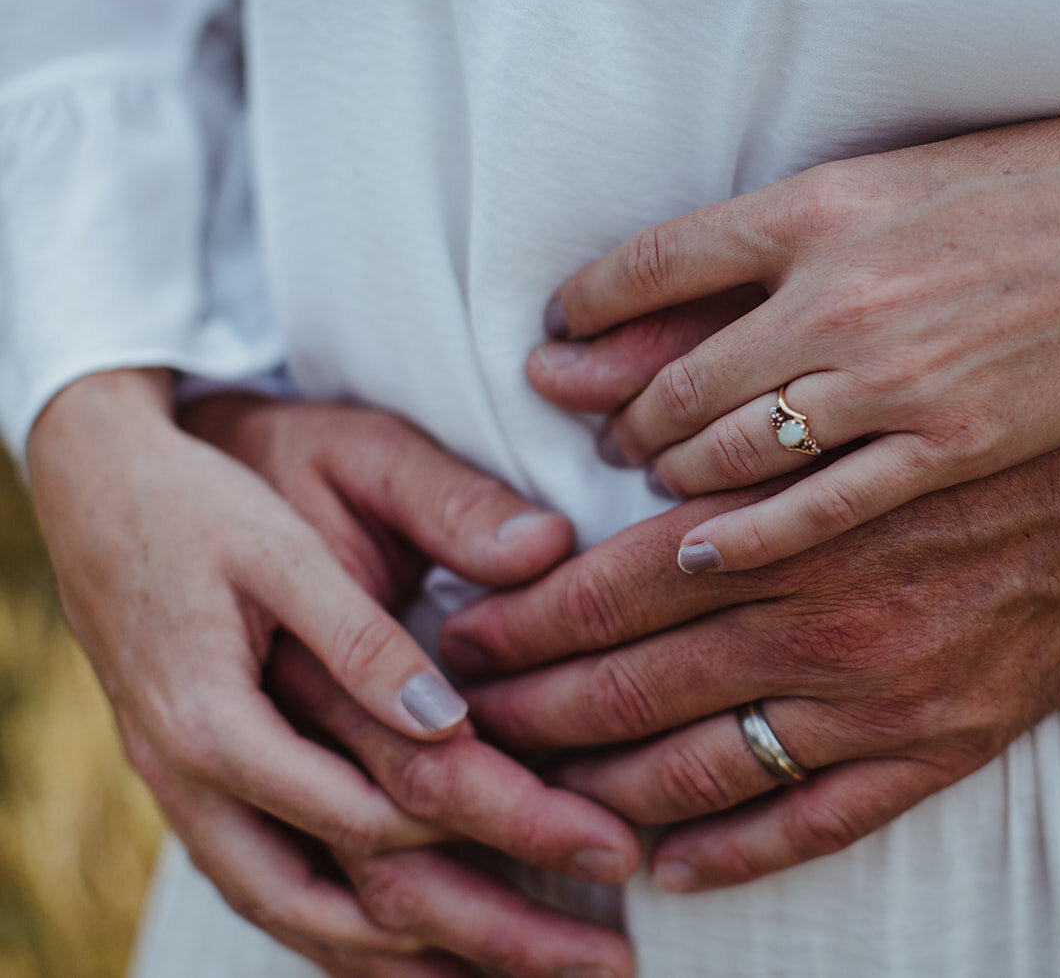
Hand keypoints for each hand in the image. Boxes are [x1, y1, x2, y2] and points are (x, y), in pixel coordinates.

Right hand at [28, 373, 635, 976]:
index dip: (500, 832)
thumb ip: (362, 634)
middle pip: (347, 902)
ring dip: (418, 960)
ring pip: (304, 918)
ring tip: (529, 976)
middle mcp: (197, 784)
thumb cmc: (195, 503)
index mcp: (218, 722)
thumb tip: (452, 712)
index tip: (605, 846)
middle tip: (599, 961)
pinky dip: (350, 940)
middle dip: (483, 936)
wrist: (92, 492)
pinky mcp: (203, 793)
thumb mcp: (281, 547)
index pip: (379, 811)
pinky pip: (276, 893)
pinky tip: (426, 956)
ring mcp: (192, 800)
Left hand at [441, 359, 1059, 891]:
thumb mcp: (833, 369)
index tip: (461, 641)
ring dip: (608, 791)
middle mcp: (825, 619)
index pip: (606, 592)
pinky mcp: (947, 742)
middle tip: (467, 729)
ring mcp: (887, 695)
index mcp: (788, 522)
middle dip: (535, 715)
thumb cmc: (974, 393)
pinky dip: (737, 852)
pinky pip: (821, 822)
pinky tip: (671, 865)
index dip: (520, 625)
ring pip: (709, 769)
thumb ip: (695, 375)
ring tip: (540, 798)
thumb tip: (561, 380)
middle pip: (636, 688)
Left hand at [537, 96, 1059, 571]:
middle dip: (618, 432)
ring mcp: (894, 382)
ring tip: (650, 500)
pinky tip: (703, 554)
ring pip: (730, 459)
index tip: (557, 356)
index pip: (644, 271)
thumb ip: (751, 251)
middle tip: (601, 457)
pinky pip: (816, 511)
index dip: (580, 322)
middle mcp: (837, 299)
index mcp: (812, 214)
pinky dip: (745, 540)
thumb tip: (621, 311)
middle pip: (672, 392)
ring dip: (670, 488)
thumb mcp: (870, 187)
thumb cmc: (1015, 197)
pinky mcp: (949, 448)